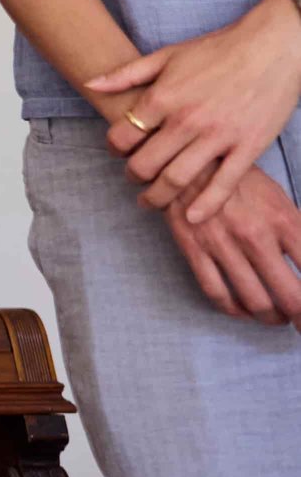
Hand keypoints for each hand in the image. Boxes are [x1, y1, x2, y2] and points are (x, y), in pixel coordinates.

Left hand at [90, 0, 300, 222]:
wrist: (271, 48)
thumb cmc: (216, 50)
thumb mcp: (166, 55)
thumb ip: (126, 74)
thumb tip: (90, 84)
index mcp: (163, 97)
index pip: (123, 135)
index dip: (113, 147)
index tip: (116, 151)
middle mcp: (187, 120)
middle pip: (146, 163)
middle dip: (133, 177)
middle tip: (132, 180)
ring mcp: (218, 137)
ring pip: (178, 179)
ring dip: (159, 197)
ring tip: (151, 201)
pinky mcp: (247, 148)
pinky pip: (224, 185)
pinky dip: (205, 206)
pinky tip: (192, 217)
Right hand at [165, 164, 300, 326]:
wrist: (186, 159)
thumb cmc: (239, 179)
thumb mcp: (279, 198)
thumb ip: (298, 231)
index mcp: (283, 220)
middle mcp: (256, 235)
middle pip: (292, 297)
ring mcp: (223, 245)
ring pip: (256, 301)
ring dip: (271, 317)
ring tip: (276, 317)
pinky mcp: (194, 249)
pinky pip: (217, 293)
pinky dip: (234, 310)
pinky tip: (242, 310)